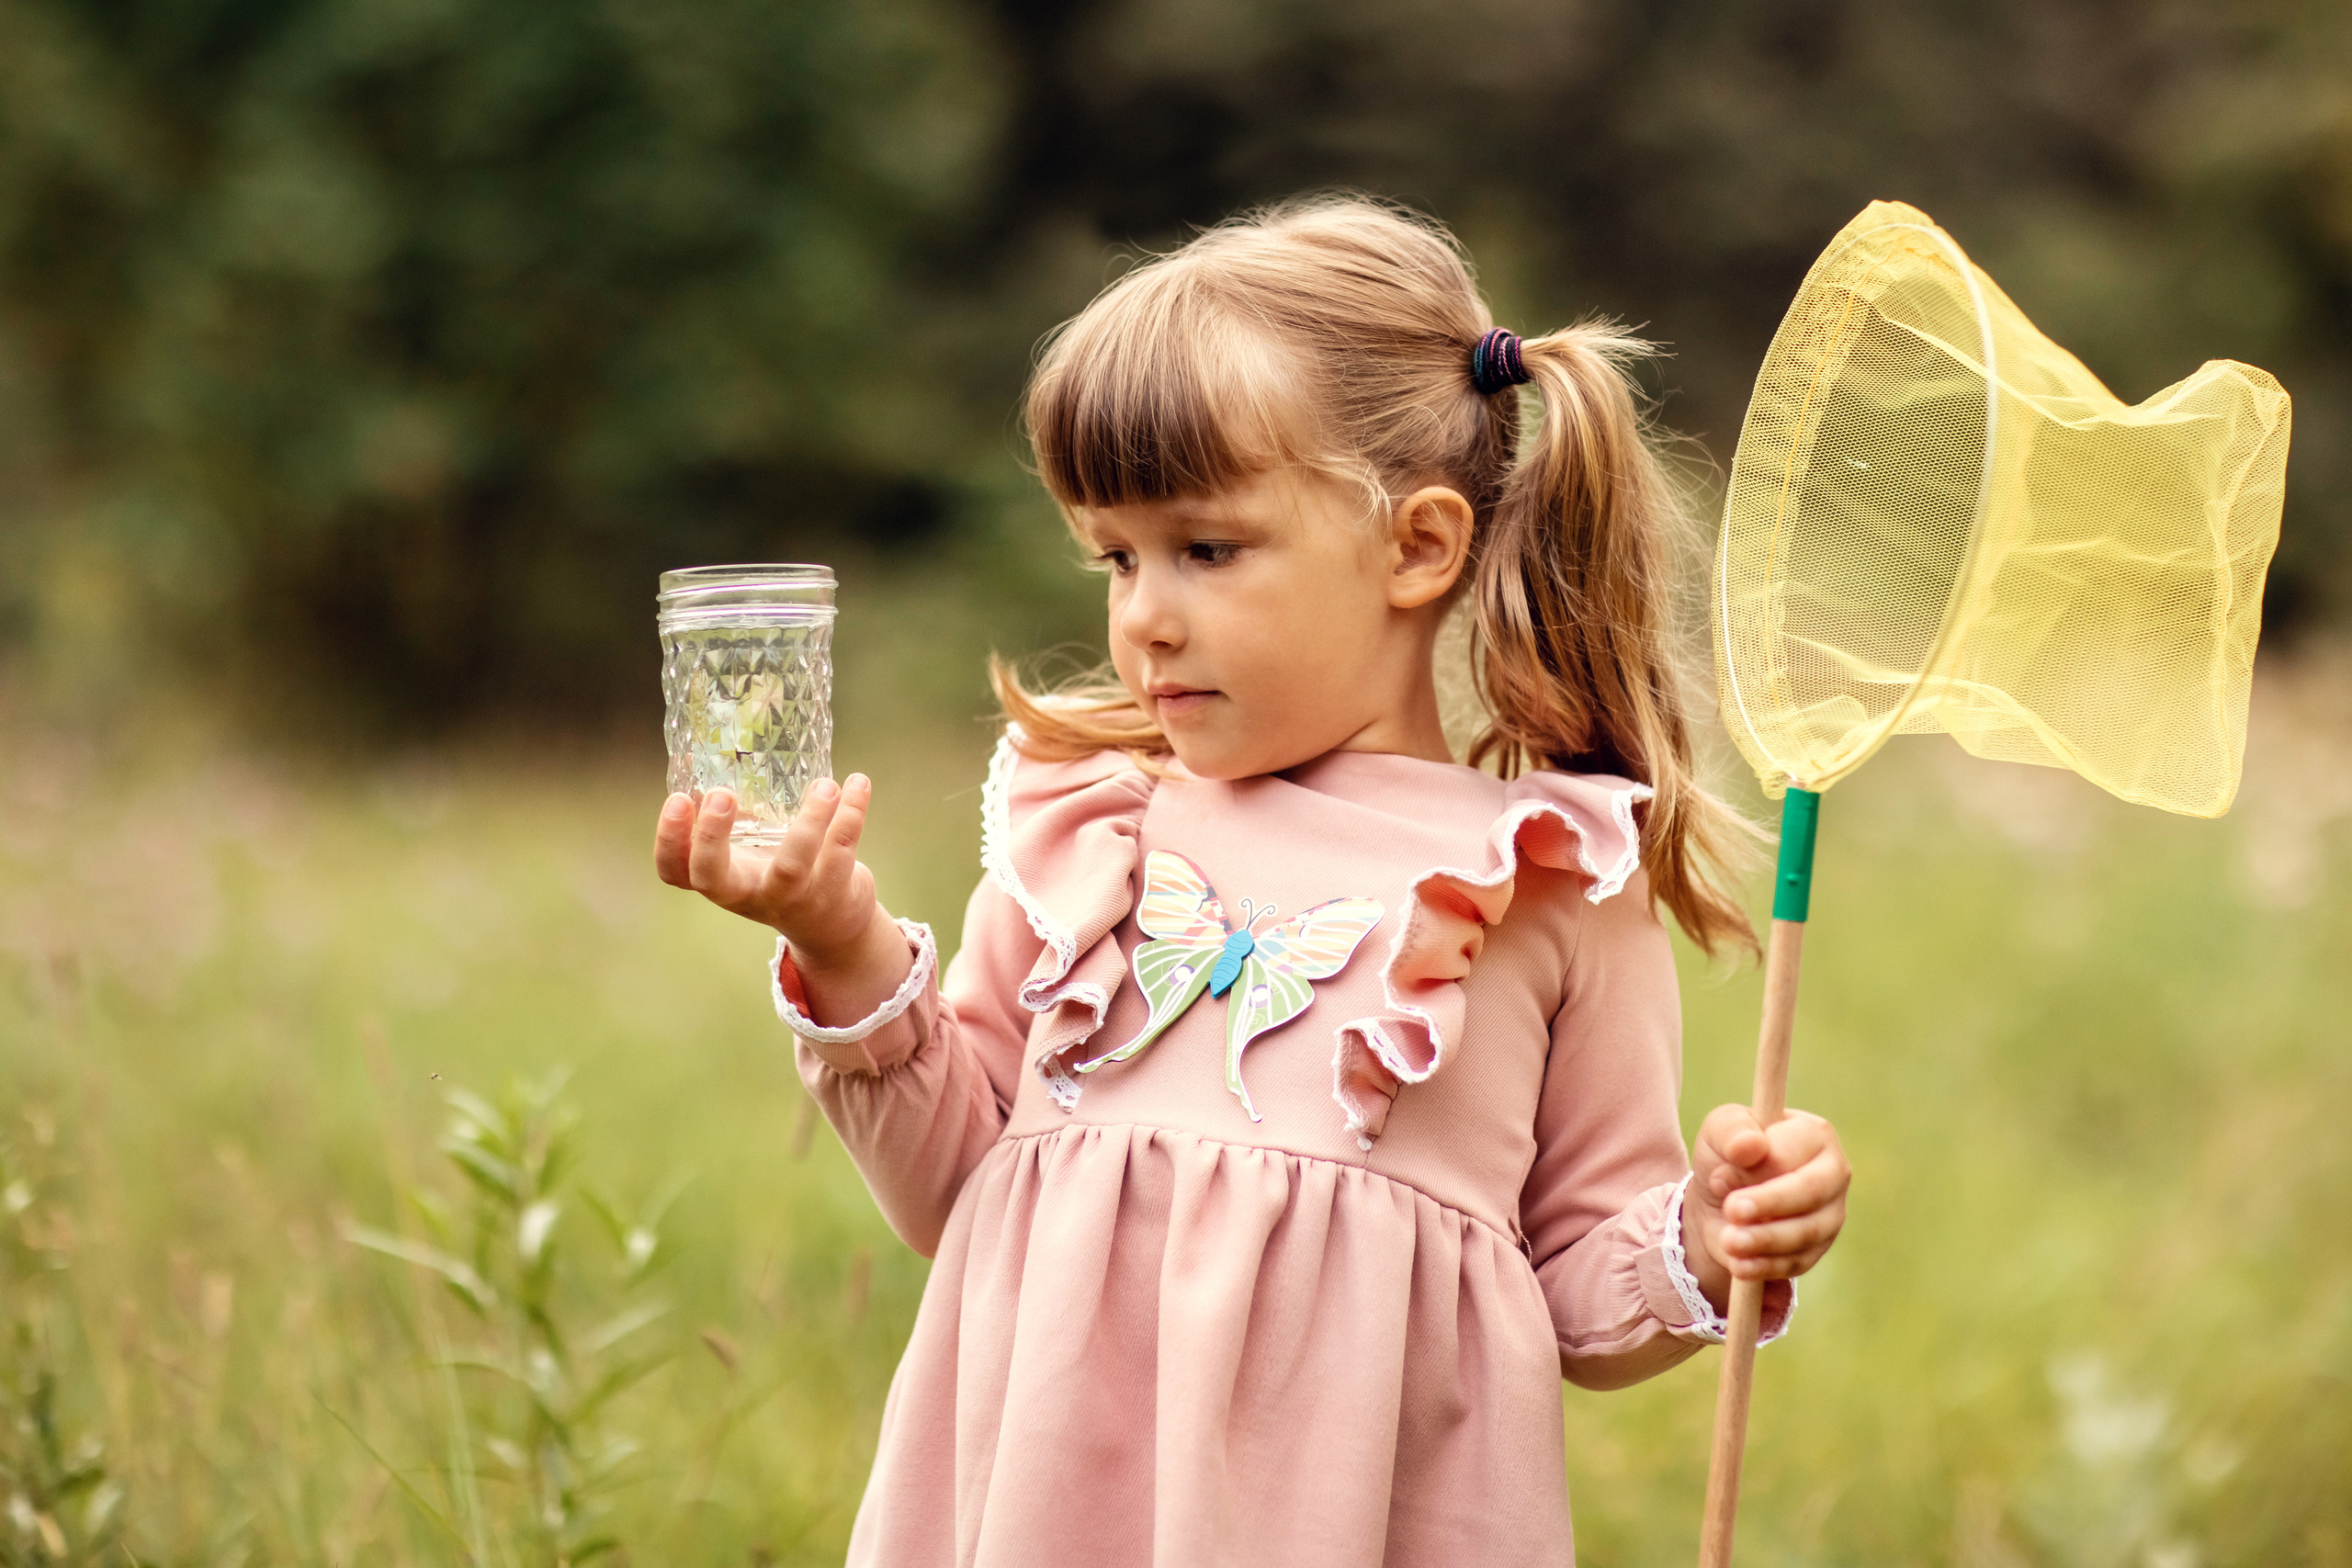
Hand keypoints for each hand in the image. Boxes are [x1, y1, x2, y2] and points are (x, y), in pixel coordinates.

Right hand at [654, 777, 909, 1023]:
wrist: (831, 925)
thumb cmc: (779, 874)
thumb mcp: (751, 853)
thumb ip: (733, 817)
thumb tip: (702, 756)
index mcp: (723, 879)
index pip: (676, 872)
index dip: (668, 841)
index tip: (679, 799)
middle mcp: (751, 893)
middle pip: (715, 878)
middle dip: (712, 836)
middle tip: (722, 793)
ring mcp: (791, 898)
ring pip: (792, 866)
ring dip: (809, 821)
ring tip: (824, 784)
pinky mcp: (834, 893)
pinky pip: (841, 852)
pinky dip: (852, 813)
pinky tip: (858, 783)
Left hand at [1680, 1105, 1849, 1311]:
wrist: (1720, 1198)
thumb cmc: (1727, 1154)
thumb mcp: (1718, 1131)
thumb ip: (1731, 1130)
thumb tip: (1749, 1145)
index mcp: (1814, 1134)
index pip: (1792, 1154)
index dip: (1757, 1169)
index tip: (1719, 1177)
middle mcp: (1833, 1173)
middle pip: (1810, 1191)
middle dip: (1769, 1204)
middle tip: (1731, 1211)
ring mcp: (1831, 1214)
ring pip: (1807, 1231)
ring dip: (1765, 1239)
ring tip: (1729, 1241)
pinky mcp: (1818, 1248)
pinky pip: (1799, 1261)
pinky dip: (1767, 1266)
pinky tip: (1740, 1265)